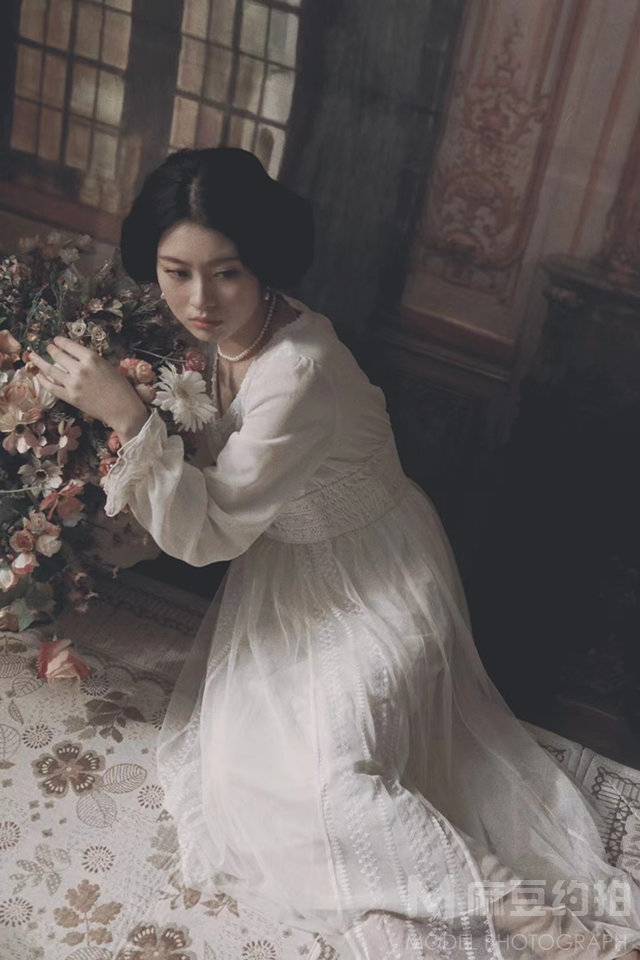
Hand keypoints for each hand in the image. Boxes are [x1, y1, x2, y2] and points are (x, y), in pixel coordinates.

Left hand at [29, 337, 148, 434]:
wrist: (123, 409)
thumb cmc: (121, 387)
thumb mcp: (108, 366)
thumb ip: (92, 361)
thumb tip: (77, 356)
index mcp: (91, 358)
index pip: (69, 345)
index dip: (60, 341)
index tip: (56, 340)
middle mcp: (80, 369)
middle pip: (58, 355)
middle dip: (51, 349)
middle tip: (48, 347)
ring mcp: (73, 384)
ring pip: (50, 369)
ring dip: (40, 361)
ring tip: (34, 356)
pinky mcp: (69, 397)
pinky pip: (51, 387)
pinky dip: (42, 380)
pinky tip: (38, 375)